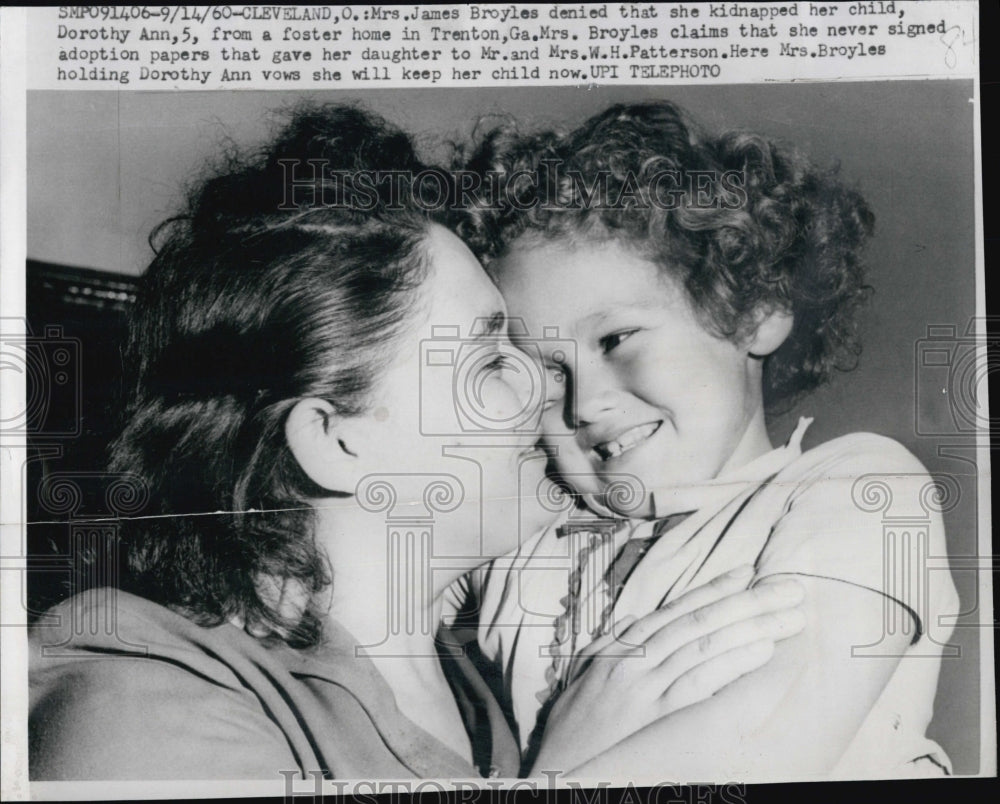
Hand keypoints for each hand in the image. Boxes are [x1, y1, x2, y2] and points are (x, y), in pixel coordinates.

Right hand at [528, 566, 805, 775]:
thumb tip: (634, 620)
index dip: (713, 588)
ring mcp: (646, 687)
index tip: (748, 571)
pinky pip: (700, 683)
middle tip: (788, 589)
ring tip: (789, 616)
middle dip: (747, 601)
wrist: (555, 769)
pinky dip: (732, 663)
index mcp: (622, 650)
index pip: (676, 610)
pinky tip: (762, 651)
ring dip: (751, 626)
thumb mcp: (585, 678)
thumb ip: (611, 647)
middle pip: (700, 621)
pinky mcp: (656, 718)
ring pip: (704, 645)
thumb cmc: (571, 729)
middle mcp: (636, 662)